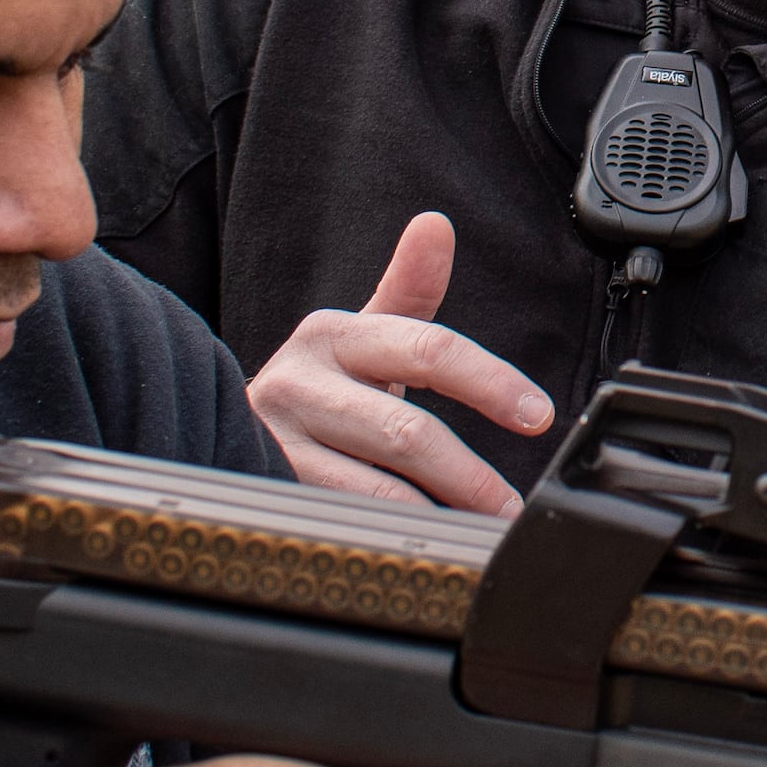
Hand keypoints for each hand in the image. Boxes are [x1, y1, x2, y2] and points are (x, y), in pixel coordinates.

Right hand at [250, 212, 552, 513]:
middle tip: (509, 505)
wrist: (228, 428)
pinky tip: (422, 541)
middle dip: (469, 476)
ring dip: (437, 512)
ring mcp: (279, 442)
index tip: (538, 415)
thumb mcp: (363, 336)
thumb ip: (408, 289)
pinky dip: (393, 533)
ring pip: (376, 487)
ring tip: (478, 528)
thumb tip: (435, 225)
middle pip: (406, 431)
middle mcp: (299, 383)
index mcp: (333, 334)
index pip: (429, 350)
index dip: (490, 383)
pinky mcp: (269, 491)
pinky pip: (347, 518)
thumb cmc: (321, 385)